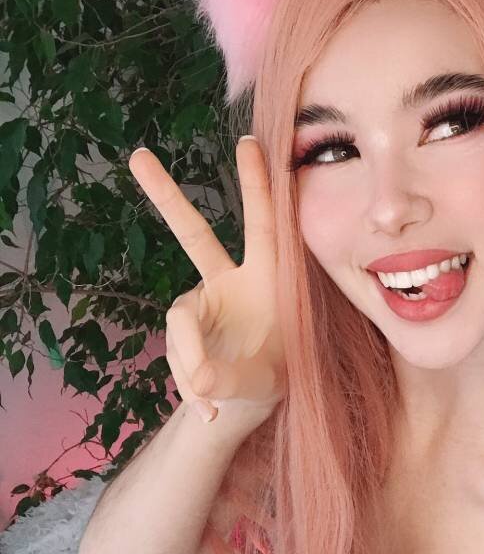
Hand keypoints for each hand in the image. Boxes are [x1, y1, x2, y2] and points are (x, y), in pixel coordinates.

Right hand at [129, 136, 285, 434]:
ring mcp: (204, 302)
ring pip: (181, 323)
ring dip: (192, 362)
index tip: (251, 142)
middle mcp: (231, 281)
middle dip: (166, 196)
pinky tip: (207, 410)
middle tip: (138, 156)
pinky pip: (178, 351)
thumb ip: (232, 379)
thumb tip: (199, 382)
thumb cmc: (275, 377)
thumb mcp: (263, 381)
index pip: (263, 224)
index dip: (258, 184)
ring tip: (213, 396)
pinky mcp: (186, 326)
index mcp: (270, 277)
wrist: (252, 400)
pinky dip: (190, 383)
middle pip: (194, 234)